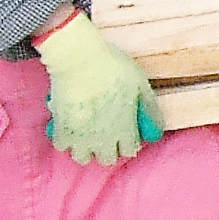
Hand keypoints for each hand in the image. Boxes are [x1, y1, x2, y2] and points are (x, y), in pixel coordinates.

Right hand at [31, 13, 165, 164]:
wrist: (79, 59)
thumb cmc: (113, 68)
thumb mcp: (141, 85)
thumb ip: (149, 109)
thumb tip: (157, 129)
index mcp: (125, 129)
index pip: (130, 151)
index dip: (129, 141)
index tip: (125, 132)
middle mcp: (103, 139)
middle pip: (107, 160)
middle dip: (108, 149)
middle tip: (105, 134)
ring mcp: (80, 136)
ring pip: (83, 158)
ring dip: (85, 148)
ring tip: (86, 134)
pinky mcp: (60, 128)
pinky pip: (61, 146)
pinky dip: (65, 140)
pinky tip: (68, 127)